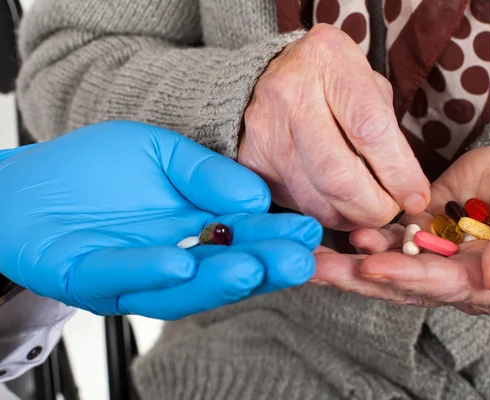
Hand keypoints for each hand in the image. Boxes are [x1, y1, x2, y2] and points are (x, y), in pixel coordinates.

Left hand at [0, 121, 321, 319]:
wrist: (26, 183)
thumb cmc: (93, 168)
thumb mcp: (159, 152)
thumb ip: (206, 172)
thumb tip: (255, 195)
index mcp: (192, 231)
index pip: (242, 236)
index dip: (275, 237)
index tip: (308, 231)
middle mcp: (171, 259)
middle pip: (222, 266)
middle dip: (262, 265)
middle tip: (298, 260)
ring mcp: (133, 275)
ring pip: (181, 284)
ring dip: (217, 278)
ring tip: (251, 268)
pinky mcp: (89, 279)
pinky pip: (122, 276)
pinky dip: (150, 272)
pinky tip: (178, 264)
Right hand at [239, 24, 429, 229]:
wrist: (263, 78)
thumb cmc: (329, 82)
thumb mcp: (365, 84)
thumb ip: (387, 130)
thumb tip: (406, 191)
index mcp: (328, 59)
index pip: (370, 130)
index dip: (398, 173)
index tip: (415, 196)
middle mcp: (290, 93)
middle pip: (339, 176)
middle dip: (374, 206)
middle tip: (392, 210)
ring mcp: (265, 131)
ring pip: (317, 200)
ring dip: (351, 216)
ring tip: (367, 208)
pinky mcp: (252, 161)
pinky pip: (297, 204)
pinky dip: (325, 213)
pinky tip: (338, 203)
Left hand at [311, 146, 489, 315]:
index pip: (444, 285)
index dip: (406, 277)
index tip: (371, 266)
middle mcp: (458, 280)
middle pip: (403, 285)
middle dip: (358, 279)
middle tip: (317, 270)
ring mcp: (435, 256)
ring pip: (388, 265)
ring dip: (350, 263)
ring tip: (313, 256)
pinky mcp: (422, 231)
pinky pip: (389, 237)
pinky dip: (365, 237)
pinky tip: (335, 234)